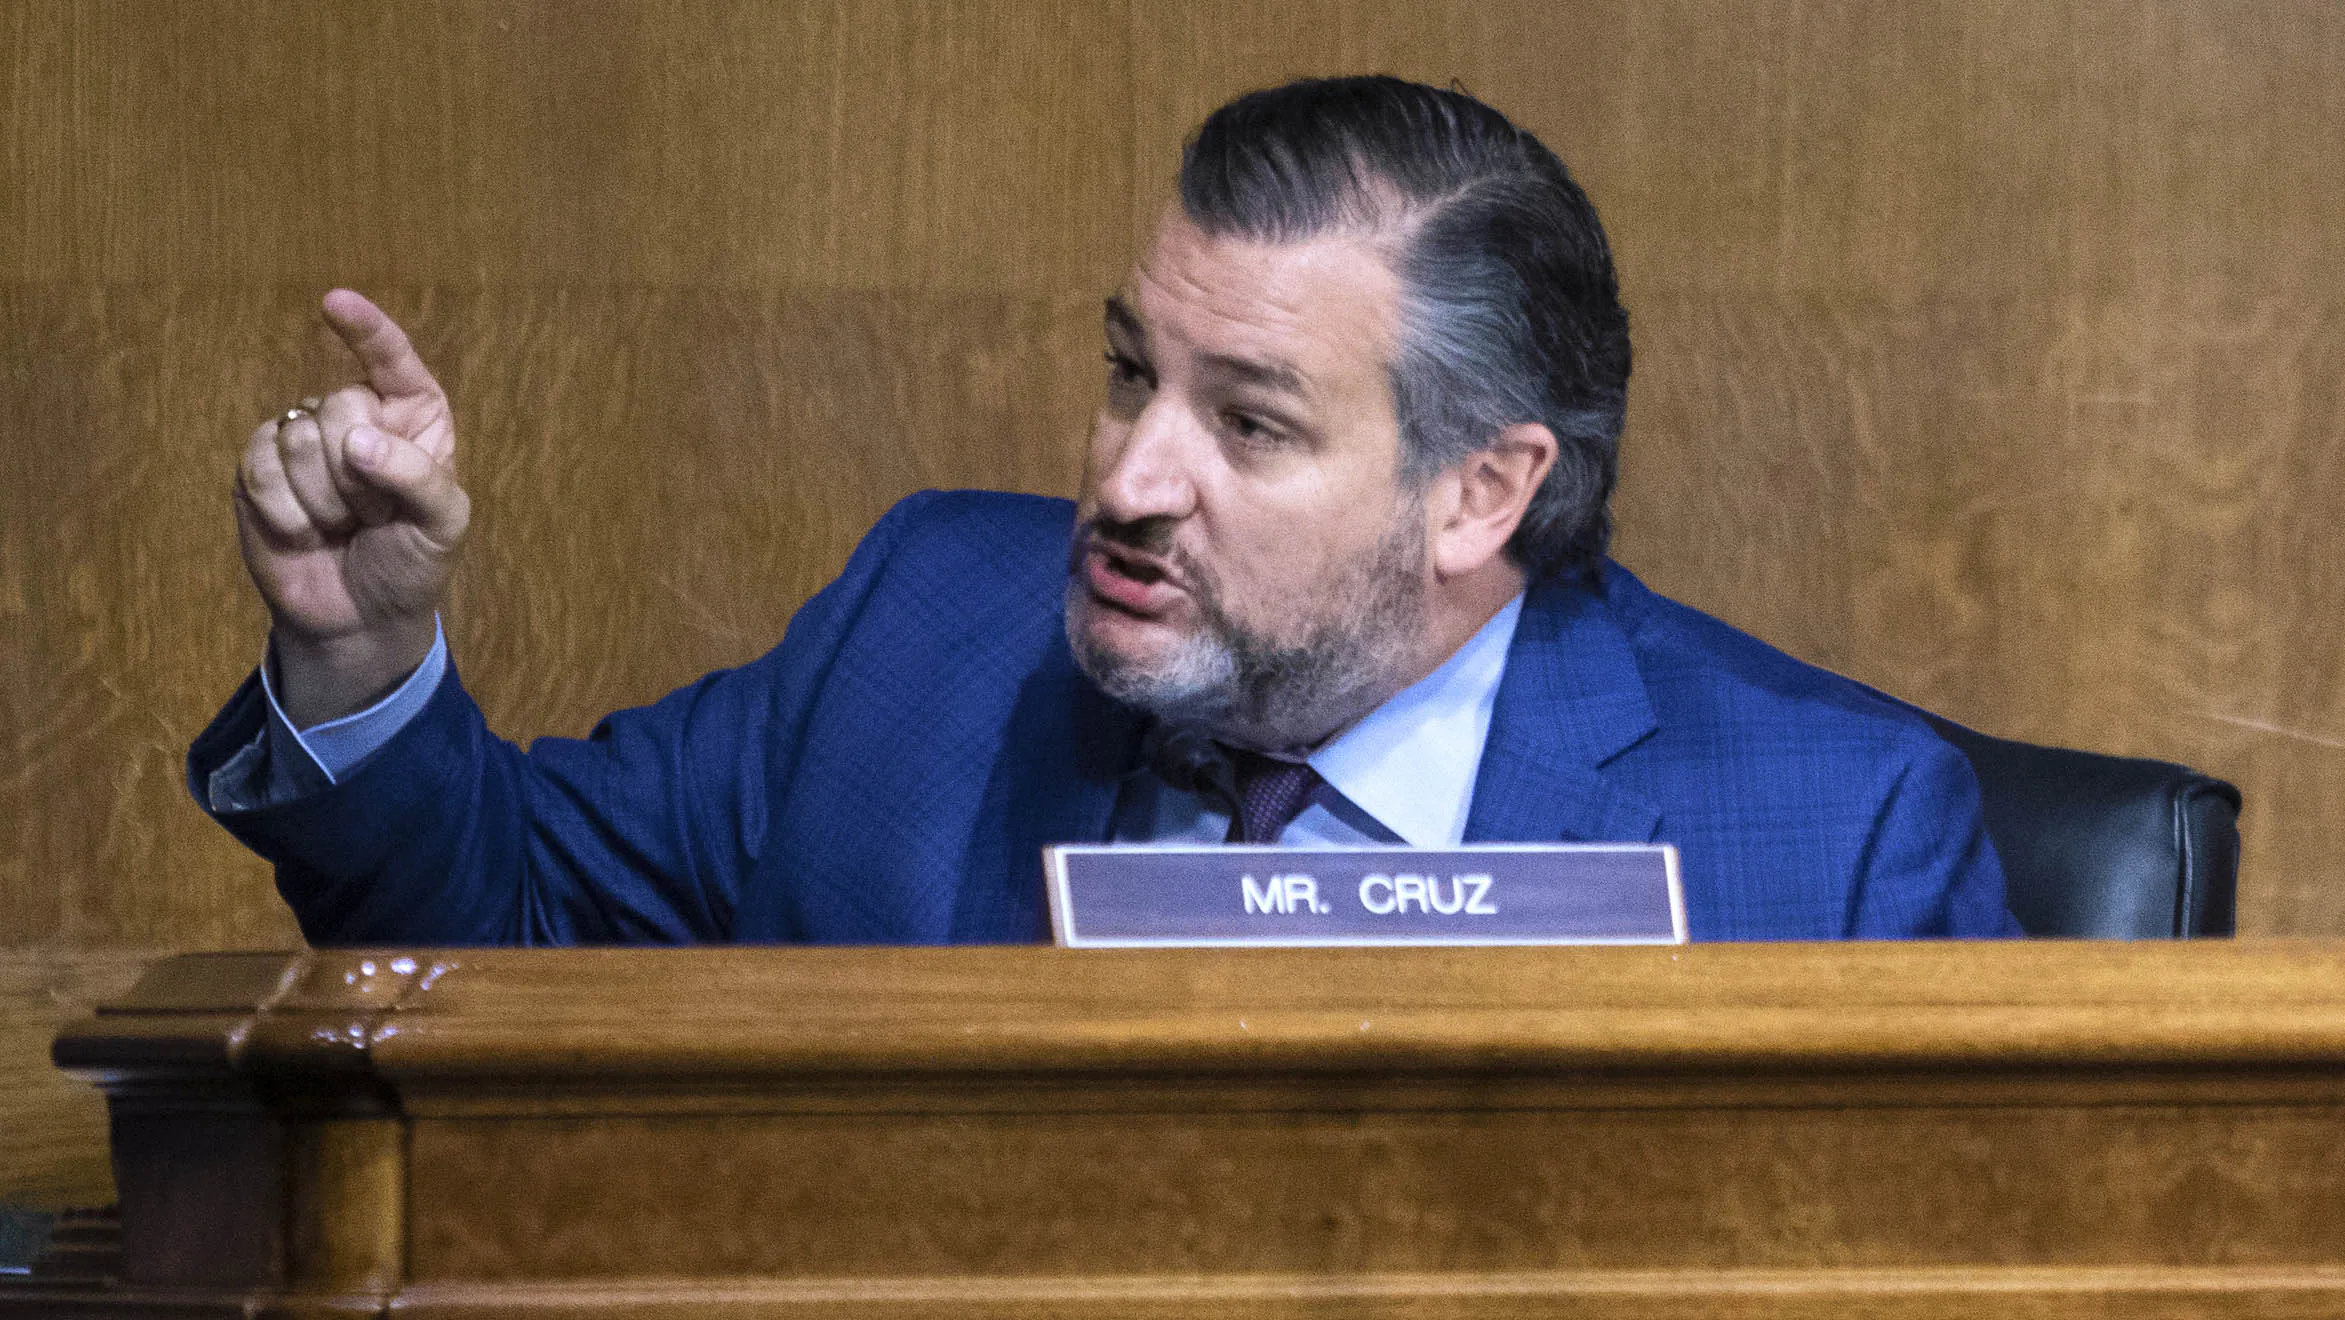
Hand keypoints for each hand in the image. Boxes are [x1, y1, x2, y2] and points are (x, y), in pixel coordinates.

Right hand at [234, 290, 470, 725]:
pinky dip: (285, 509)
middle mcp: (357, 416)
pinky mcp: (259, 468)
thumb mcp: (443, 525)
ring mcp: (303, 439)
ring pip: (297, 436)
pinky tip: (304, 532)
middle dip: (358, 474)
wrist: (358, 618)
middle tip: (374, 516)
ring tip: (342, 525)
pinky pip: (259, 464)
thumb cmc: (412, 564)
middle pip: (339, 404)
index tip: (335, 303)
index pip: (392, 360)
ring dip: (324, 498)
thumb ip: (416, 477)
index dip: (367, 330)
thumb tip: (355, 440)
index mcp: (414, 418)